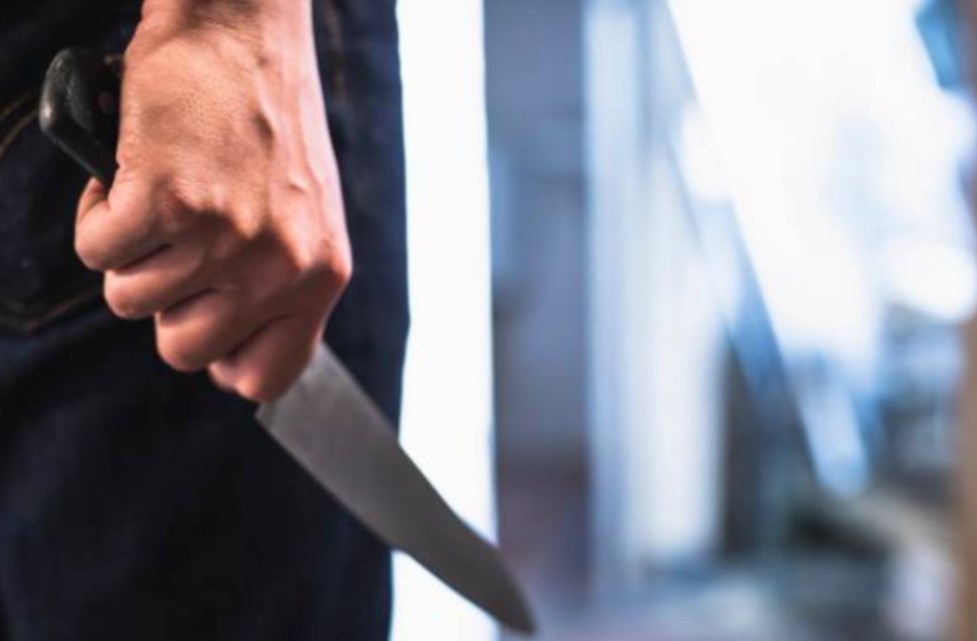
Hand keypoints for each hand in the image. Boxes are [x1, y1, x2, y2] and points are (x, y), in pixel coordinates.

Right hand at [74, 1, 350, 401]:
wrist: (244, 30)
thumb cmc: (269, 119)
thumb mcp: (305, 215)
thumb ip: (280, 282)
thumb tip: (229, 346)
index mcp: (322, 275)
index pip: (268, 376)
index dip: (224, 363)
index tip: (207, 333)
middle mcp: (280, 267)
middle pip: (183, 351)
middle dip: (165, 305)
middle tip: (176, 250)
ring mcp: (224, 238)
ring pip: (131, 301)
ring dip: (130, 254)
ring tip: (160, 201)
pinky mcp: (166, 202)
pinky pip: (97, 254)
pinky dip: (98, 217)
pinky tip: (128, 180)